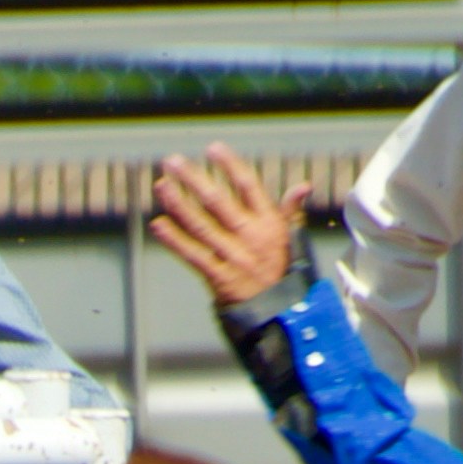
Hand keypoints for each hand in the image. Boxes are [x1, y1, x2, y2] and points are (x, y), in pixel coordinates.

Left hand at [151, 147, 306, 312]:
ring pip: (201, 225)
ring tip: (162, 186)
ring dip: (179, 204)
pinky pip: (193, 255)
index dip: (230, 165)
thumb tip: (303, 186)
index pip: (249, 186)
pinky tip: (159, 225)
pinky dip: (174, 240)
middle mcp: (251, 236)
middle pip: (218, 201)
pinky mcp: (219, 277)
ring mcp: (233, 257)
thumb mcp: (290, 238)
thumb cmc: (280, 271)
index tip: (213, 149)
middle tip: (173, 162)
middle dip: (193, 179)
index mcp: (269, 223)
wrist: (280, 314)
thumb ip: (291, 210)